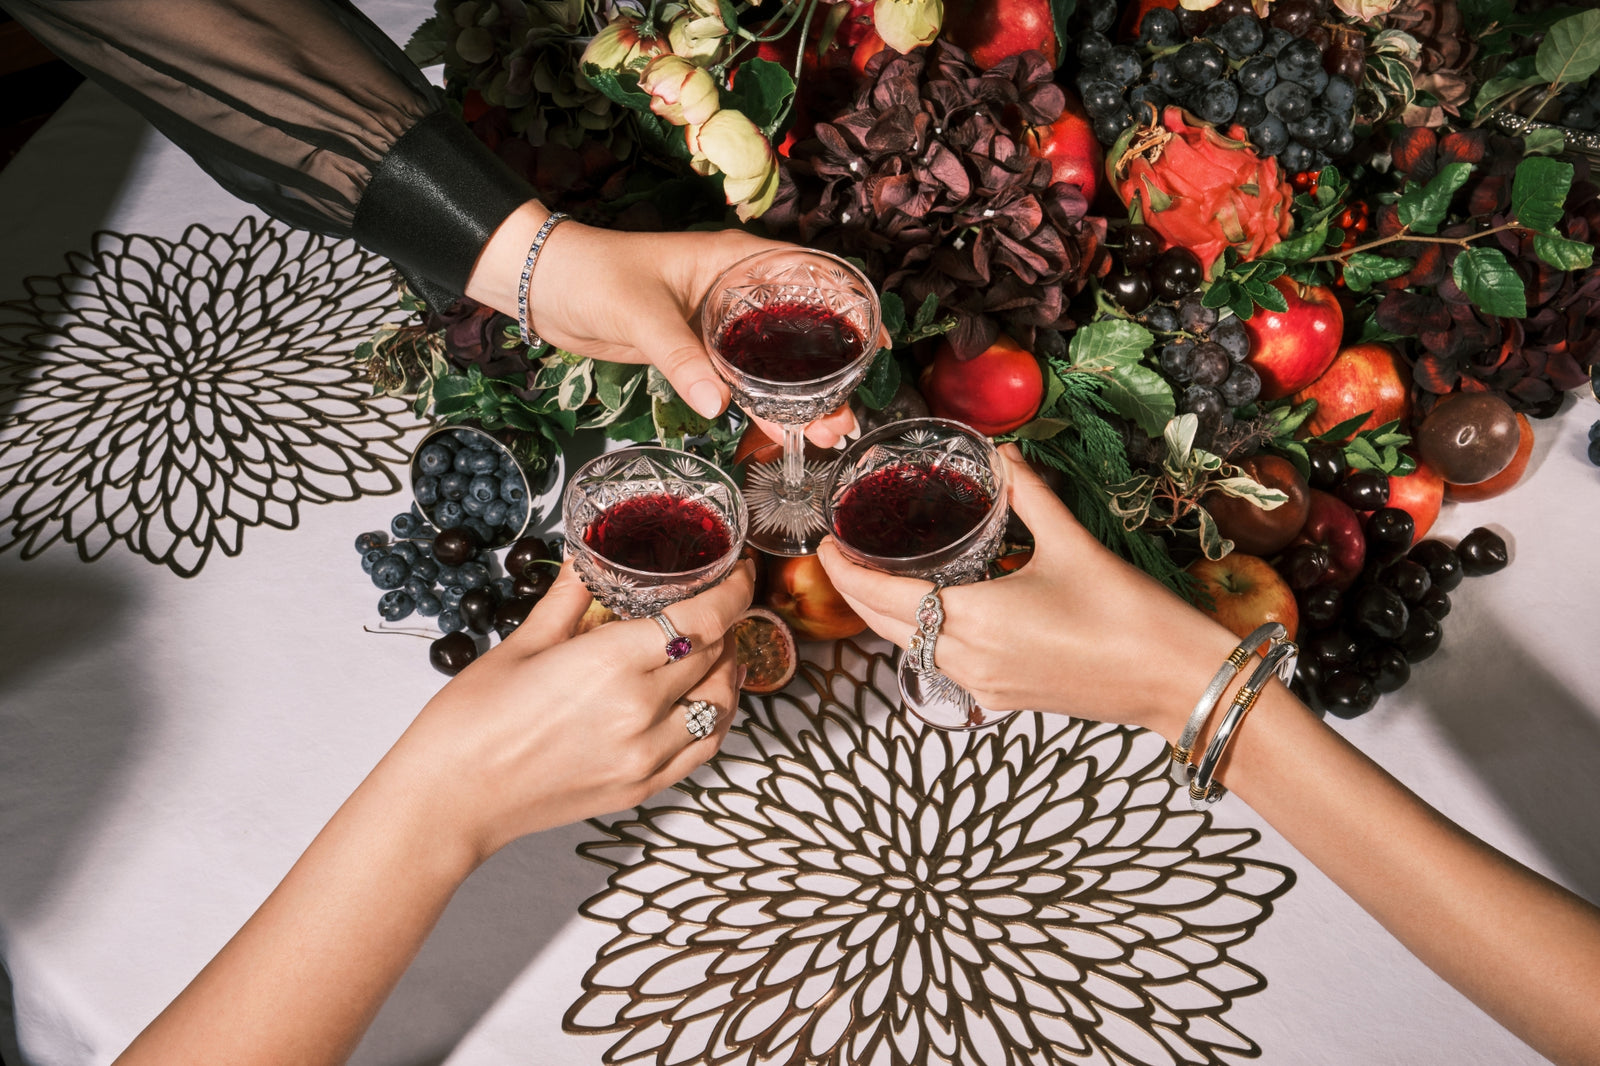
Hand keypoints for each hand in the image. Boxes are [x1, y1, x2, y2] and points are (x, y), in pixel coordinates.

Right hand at [380, 558, 755, 863]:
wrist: (450, 799)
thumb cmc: (472, 720)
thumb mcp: (523, 643)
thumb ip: (570, 598)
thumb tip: (590, 558)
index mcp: (612, 662)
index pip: (704, 616)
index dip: (735, 589)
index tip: (740, 570)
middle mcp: (641, 709)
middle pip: (714, 653)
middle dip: (725, 620)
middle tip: (718, 600)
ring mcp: (646, 754)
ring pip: (720, 702)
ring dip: (728, 668)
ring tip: (717, 646)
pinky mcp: (642, 787)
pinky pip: (703, 746)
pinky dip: (715, 716)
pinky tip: (704, 697)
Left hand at [468, 206, 859, 446]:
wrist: (544, 287)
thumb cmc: (592, 275)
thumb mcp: (641, 314)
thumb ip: (680, 357)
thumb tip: (717, 403)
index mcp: (733, 261)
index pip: (809, 275)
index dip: (849, 307)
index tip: (875, 343)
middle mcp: (733, 290)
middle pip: (798, 328)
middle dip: (829, 370)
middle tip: (846, 413)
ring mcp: (716, 323)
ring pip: (771, 360)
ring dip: (798, 397)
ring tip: (825, 433)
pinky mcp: (697, 351)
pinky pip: (740, 378)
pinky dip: (761, 403)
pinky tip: (780, 430)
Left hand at [816, 445, 1239, 738]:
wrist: (1173, 680)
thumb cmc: (1128, 615)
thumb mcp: (1071, 543)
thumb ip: (1029, 494)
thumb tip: (1005, 453)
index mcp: (973, 618)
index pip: (880, 596)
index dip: (844, 571)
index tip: (824, 544)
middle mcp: (966, 659)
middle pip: (884, 627)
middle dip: (855, 592)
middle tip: (840, 554)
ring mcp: (982, 686)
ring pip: (910, 651)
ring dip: (886, 618)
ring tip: (878, 578)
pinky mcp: (1001, 700)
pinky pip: (941, 667)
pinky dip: (923, 639)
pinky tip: (932, 614)